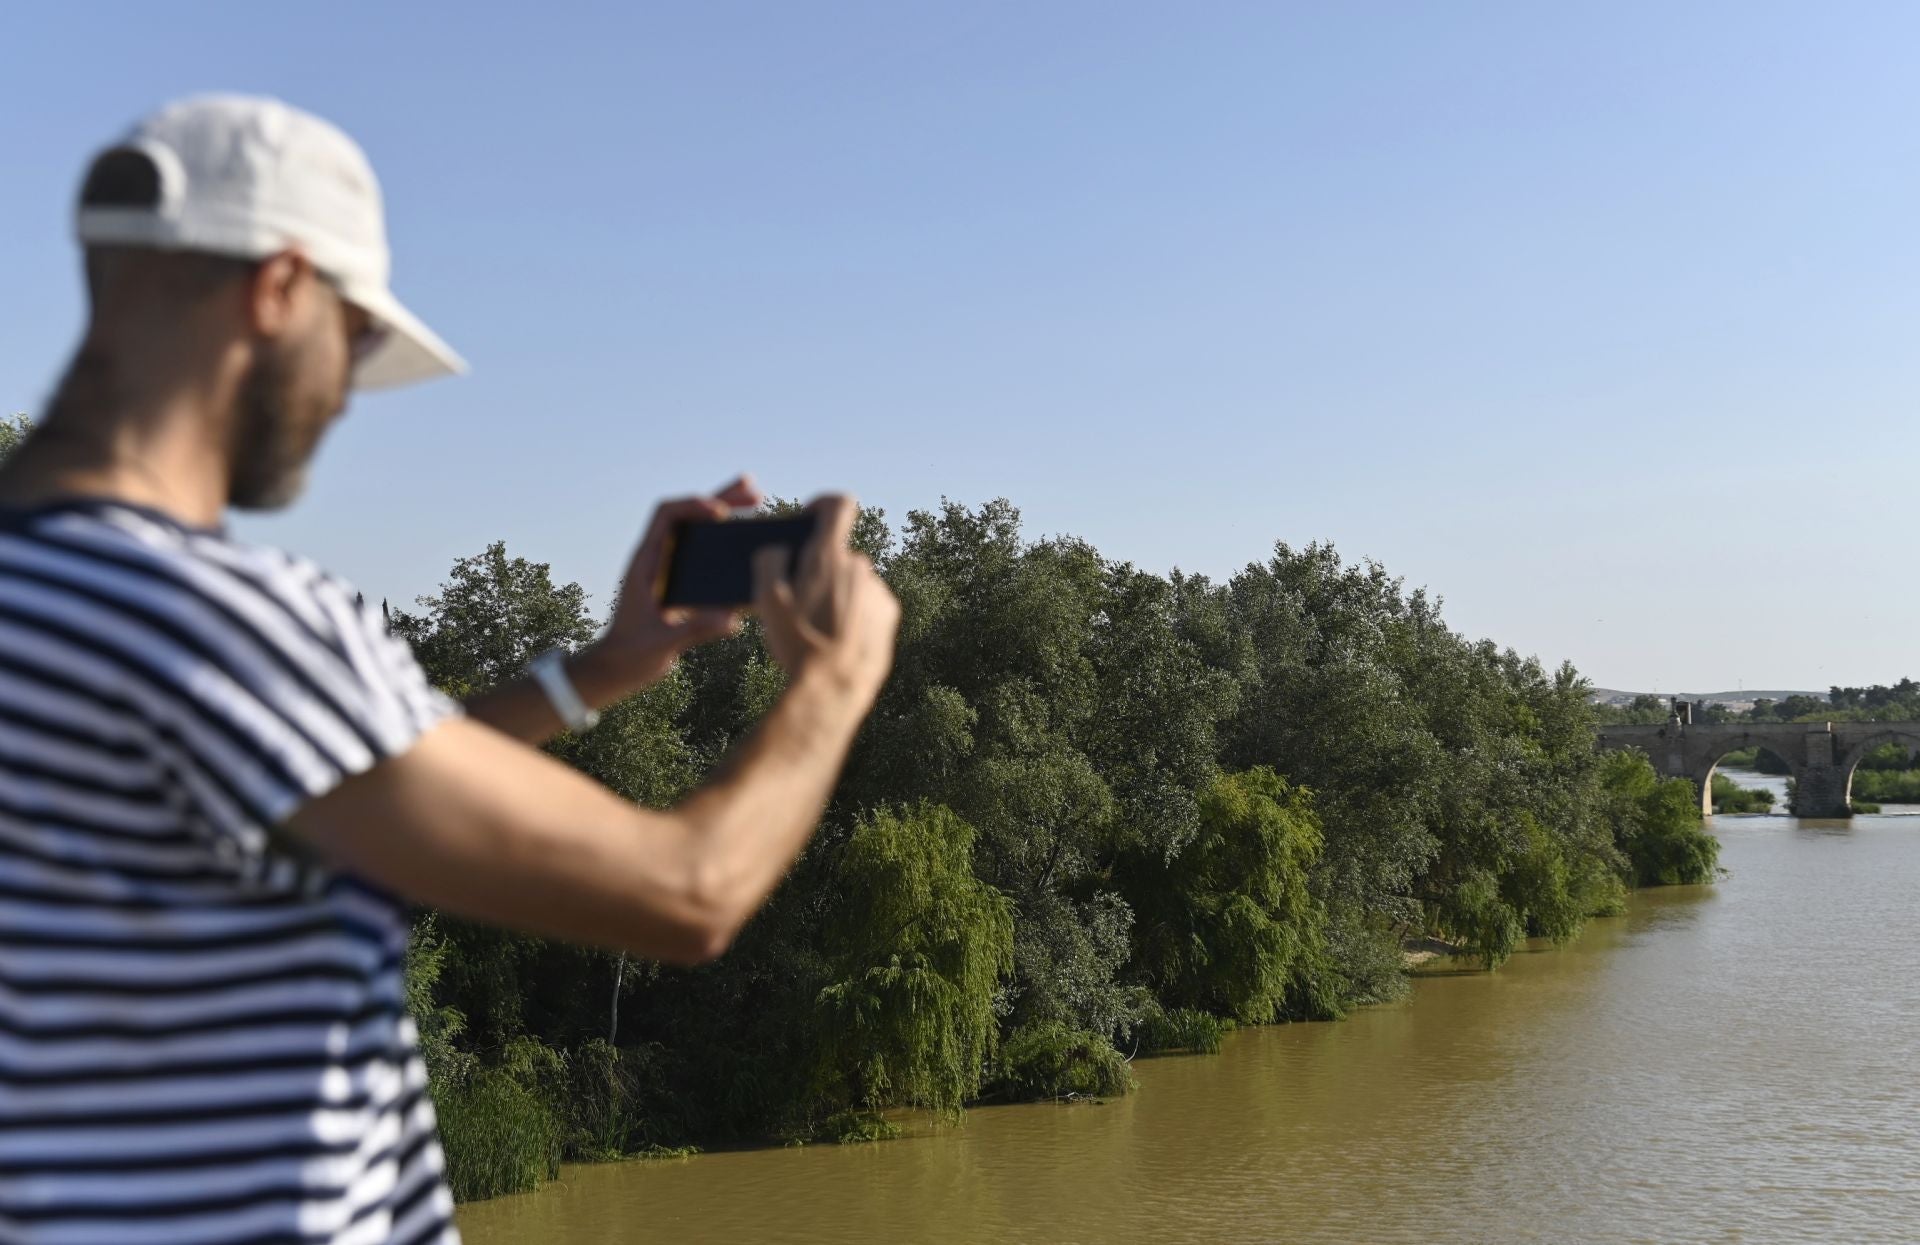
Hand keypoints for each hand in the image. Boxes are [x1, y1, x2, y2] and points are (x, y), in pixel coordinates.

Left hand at [592, 475, 763, 693]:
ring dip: (725, 514)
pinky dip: (724, 542)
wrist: (613, 670)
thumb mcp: (661, 645)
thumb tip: (731, 619)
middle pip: (688, 516)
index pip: (666, 516)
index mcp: (647, 563)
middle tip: (753, 490)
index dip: (693, 505)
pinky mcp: (678, 584)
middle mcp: (657, 559)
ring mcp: (668, 570)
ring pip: (697, 532)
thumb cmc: (628, 656)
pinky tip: (745, 543)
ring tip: (756, 503)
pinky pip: (703, 554)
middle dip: (720, 499)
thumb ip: (693, 631)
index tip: (721, 512)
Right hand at [753, 494, 899, 701]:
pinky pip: (868, 602)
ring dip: (836, 593)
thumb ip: (769, 561)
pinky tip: (838, 637)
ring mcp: (877, 590)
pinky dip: (854, 612)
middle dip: (819, 568)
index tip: (808, 518)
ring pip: (851, 581)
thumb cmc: (797, 643)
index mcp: (829, 556)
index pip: (838, 504)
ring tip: (817, 627)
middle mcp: (860, 566)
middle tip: (799, 598)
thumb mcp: (767, 601)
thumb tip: (779, 549)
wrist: (834, 686)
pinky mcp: (888, 614)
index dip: (822, 504)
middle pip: (837, 554)